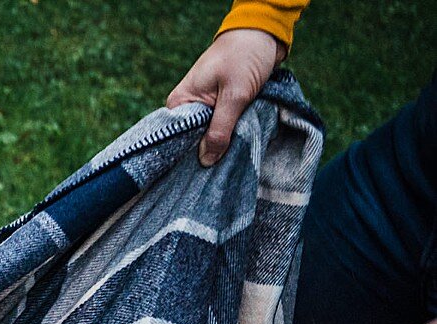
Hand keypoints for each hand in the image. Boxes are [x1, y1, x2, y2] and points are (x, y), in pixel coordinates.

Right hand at [166, 29, 285, 166]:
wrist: (263, 33)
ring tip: (227, 162)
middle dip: (206, 152)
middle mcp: (186, 106)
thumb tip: (205, 162)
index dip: (187, 156)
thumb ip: (220, 129)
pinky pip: (219, 127)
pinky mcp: (217, 107)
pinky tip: (234, 148)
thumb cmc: (245, 57)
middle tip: (218, 170)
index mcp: (179, 102)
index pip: (175, 139)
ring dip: (220, 144)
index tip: (201, 173)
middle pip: (191, 140)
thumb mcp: (235, 94)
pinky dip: (228, 135)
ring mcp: (202, 107)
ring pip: (207, 135)